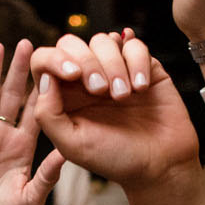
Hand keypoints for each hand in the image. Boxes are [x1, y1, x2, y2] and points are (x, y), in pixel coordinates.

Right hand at [0, 41, 65, 204]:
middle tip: (27, 43)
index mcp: (23, 146)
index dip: (44, 89)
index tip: (54, 66)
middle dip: (19, 70)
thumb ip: (46, 176)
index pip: (36, 111)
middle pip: (12, 95)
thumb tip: (66, 154)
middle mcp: (3, 135)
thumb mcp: (30, 199)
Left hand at [32, 32, 198, 186]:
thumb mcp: (72, 145)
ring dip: (113, 65)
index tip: (73, 75)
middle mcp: (85, 79)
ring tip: (124, 96)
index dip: (54, 59)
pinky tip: (141, 87)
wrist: (160, 164)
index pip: (43, 60)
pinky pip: (134, 45)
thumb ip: (48, 114)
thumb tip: (46, 77)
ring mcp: (113, 69)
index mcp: (63, 97)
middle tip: (101, 90)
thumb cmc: (115, 158)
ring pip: (103, 40)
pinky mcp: (141, 65)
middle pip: (70, 42)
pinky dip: (137, 62)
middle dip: (86, 61)